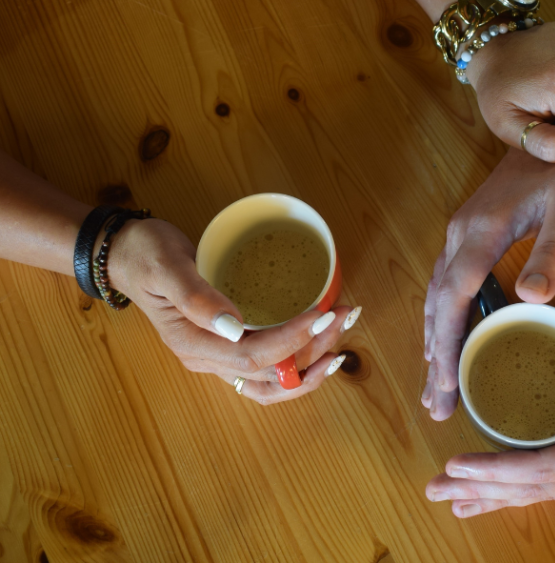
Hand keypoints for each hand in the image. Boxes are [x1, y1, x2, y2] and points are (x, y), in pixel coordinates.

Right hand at [107, 218, 358, 404]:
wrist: (127, 256)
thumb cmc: (145, 255)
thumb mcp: (165, 266)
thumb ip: (195, 297)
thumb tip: (233, 326)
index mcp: (194, 344)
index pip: (252, 356)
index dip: (291, 340)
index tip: (321, 314)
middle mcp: (208, 359)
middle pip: (270, 373)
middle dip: (313, 350)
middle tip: (344, 318)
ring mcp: (219, 356)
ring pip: (273, 381)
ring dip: (310, 365)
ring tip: (341, 336)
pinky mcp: (229, 345)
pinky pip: (269, 368)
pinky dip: (298, 362)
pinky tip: (320, 344)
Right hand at [423, 148, 554, 419]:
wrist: (554, 137)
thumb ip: (552, 251)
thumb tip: (532, 298)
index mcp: (479, 233)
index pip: (455, 297)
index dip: (448, 342)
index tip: (447, 384)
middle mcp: (458, 236)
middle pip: (438, 305)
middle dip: (435, 358)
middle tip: (436, 405)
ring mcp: (458, 236)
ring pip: (436, 299)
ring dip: (434, 343)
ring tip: (434, 386)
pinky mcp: (466, 237)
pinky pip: (445, 287)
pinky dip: (441, 321)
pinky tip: (445, 341)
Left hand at [426, 299, 554, 516]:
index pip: (546, 467)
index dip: (499, 469)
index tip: (458, 466)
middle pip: (532, 489)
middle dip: (481, 489)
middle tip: (433, 488)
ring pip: (539, 495)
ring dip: (493, 497)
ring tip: (451, 501)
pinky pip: (553, 492)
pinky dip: (520, 494)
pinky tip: (499, 499)